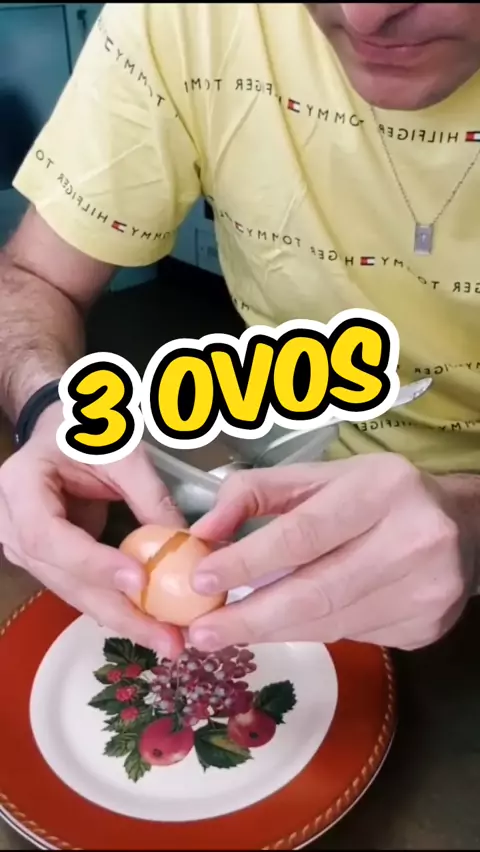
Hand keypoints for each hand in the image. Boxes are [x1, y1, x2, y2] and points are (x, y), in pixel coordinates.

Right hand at [0, 402, 184, 658]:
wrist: (61, 432)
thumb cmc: (87, 433)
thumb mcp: (120, 451)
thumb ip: (149, 494)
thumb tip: (186, 544)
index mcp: (21, 488)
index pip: (49, 536)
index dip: (92, 563)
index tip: (138, 581)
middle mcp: (14, 527)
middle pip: (63, 578)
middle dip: (118, 611)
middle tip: (165, 637)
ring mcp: (29, 551)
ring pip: (75, 593)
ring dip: (123, 619)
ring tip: (167, 640)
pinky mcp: (52, 564)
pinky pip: (84, 590)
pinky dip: (119, 609)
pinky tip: (152, 627)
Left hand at [187, 455, 471, 651]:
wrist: (462, 527)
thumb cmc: (378, 494)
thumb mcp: (320, 476)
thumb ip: (257, 494)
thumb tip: (202, 532)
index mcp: (381, 489)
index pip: (304, 533)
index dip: (248, 561)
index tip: (200, 581)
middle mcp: (412, 540)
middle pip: (316, 591)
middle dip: (250, 617)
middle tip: (201, 634)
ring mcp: (426, 590)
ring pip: (330, 623)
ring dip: (273, 630)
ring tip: (228, 632)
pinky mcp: (427, 626)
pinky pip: (351, 638)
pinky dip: (310, 632)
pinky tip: (288, 623)